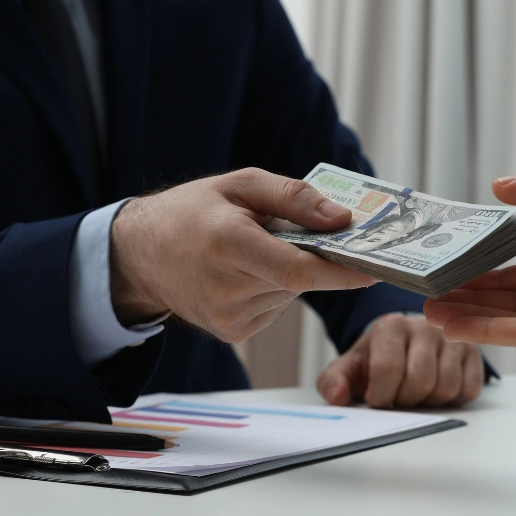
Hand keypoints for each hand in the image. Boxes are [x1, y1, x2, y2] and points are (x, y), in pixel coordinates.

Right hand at [110, 168, 374, 341]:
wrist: (140, 254)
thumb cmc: (193, 211)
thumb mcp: (240, 183)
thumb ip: (293, 197)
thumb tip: (343, 218)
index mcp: (226, 242)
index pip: (297, 268)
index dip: (341, 271)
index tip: (374, 267)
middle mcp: (225, 286)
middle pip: (298, 279)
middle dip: (315, 258)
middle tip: (308, 234)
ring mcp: (226, 316)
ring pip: (289, 293)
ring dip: (289, 272)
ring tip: (256, 250)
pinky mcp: (231, 332)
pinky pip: (274, 308)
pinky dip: (273, 289)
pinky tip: (246, 273)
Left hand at [316, 314, 483, 407]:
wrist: (403, 345)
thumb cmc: (377, 359)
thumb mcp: (350, 367)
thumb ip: (333, 381)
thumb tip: (336, 397)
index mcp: (391, 326)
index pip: (388, 370)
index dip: (380, 396)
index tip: (375, 399)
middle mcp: (425, 326)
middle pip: (420, 381)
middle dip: (404, 400)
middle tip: (396, 397)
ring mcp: (453, 338)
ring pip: (446, 388)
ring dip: (427, 402)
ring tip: (414, 392)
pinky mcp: (474, 353)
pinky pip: (469, 391)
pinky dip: (451, 400)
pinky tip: (434, 390)